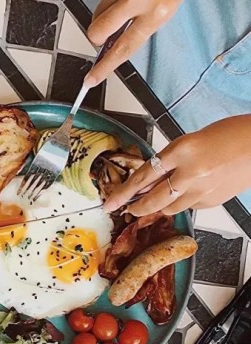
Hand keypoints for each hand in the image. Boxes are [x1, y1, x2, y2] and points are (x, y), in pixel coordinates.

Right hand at [85, 0, 217, 85]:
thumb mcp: (172, 1)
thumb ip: (145, 21)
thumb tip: (120, 36)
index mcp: (158, 10)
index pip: (125, 47)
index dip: (105, 66)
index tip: (91, 79)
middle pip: (98, 30)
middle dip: (96, 37)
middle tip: (103, 35)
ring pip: (99, 11)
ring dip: (107, 13)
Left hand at [103, 116, 250, 216]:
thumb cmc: (232, 134)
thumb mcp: (192, 139)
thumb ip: (171, 158)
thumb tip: (151, 176)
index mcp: (182, 149)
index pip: (143, 176)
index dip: (123, 192)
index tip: (111, 201)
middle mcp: (190, 172)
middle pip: (152, 199)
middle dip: (136, 207)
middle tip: (127, 209)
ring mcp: (203, 189)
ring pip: (169, 208)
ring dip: (158, 208)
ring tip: (153, 203)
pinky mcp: (213, 201)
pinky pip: (189, 207)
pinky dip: (182, 204)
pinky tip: (184, 196)